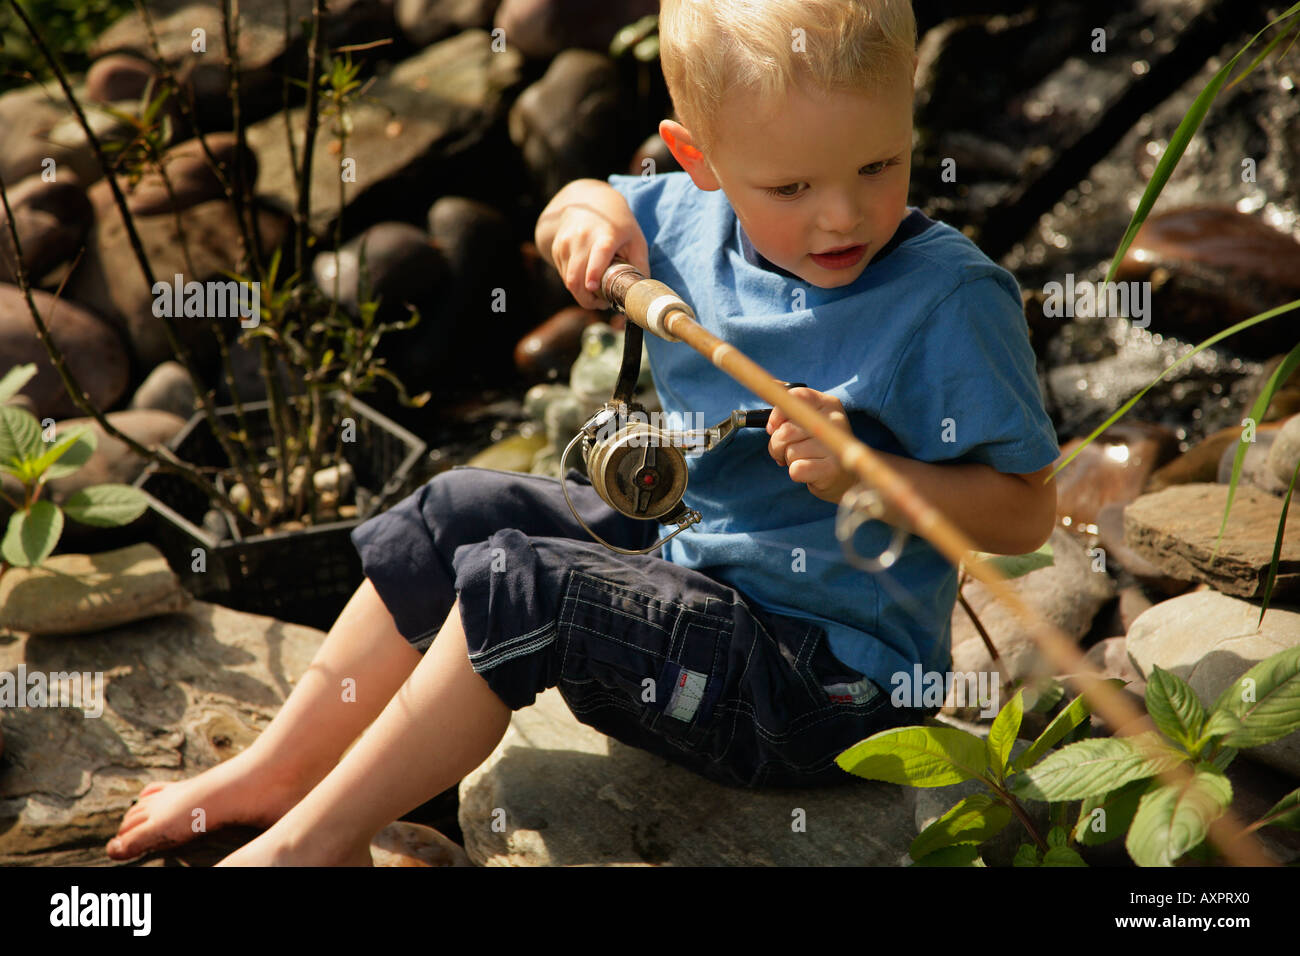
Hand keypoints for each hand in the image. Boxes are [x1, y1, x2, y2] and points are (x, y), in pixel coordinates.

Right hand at [546, 198, 649, 310]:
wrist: (589, 201)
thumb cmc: (619, 225)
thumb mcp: (636, 240)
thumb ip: (640, 267)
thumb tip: (639, 295)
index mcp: (606, 234)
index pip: (599, 253)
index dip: (594, 271)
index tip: (592, 287)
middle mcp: (582, 237)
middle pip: (577, 276)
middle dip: (588, 300)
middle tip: (602, 305)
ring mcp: (566, 242)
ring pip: (569, 280)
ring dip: (581, 295)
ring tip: (596, 294)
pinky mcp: (557, 247)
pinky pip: (564, 275)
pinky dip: (575, 283)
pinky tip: (586, 278)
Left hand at [766, 388, 855, 503]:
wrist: (843, 476)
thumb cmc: (817, 446)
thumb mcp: (806, 420)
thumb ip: (788, 405)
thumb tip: (770, 388)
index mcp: (828, 404)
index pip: (795, 397)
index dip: (777, 414)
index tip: (772, 428)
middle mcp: (835, 420)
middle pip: (786, 430)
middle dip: (777, 444)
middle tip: (786, 450)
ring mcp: (835, 445)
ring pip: (790, 451)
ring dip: (788, 459)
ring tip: (802, 459)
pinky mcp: (832, 469)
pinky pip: (796, 469)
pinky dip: (795, 473)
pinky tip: (808, 471)